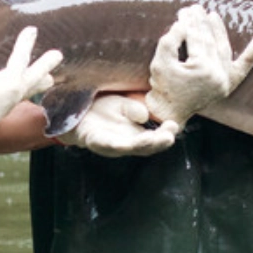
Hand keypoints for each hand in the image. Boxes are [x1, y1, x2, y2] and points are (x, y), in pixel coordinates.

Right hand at [0, 26, 62, 147]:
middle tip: (58, 55)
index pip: (21, 58)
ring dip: (41, 82)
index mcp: (11, 81)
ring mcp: (12, 101)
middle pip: (35, 76)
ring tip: (51, 79)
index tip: (33, 29)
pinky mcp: (5, 108)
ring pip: (32, 89)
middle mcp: (16, 92)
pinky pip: (23, 97)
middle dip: (46, 65)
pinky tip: (25, 91)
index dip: (26, 42)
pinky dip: (29, 91)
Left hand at [57, 95, 179, 157]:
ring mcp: (111, 144)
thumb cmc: (103, 109)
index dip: (166, 134)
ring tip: (152, 139)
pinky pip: (105, 144)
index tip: (174, 125)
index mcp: (136, 134)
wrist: (77, 111)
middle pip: (146, 147)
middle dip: (158, 142)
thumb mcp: (122, 104)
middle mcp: (126, 142)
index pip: (156, 138)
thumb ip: (134, 109)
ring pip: (129, 148)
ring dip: (141, 145)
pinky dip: (113, 145)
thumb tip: (144, 114)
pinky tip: (120, 144)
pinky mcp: (95, 141)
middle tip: (169, 136)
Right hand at [145, 4, 252, 125]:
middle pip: (209, 42)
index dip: (189, 23)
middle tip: (195, 8)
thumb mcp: (160, 61)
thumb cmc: (162, 86)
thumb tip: (183, 23)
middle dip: (201, 23)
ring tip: (212, 16)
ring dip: (219, 31)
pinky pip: (242, 69)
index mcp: (202, 69)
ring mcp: (225, 82)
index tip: (185, 11)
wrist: (169, 113)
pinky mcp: (228, 86)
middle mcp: (218, 75)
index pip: (196, 39)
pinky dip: (250, 56)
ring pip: (224, 49)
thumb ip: (170, 40)